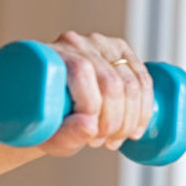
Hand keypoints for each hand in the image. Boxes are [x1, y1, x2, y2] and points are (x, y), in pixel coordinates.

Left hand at [34, 31, 156, 155]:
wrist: (46, 106)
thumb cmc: (41, 119)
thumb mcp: (45, 132)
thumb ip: (64, 134)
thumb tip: (90, 127)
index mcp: (51, 52)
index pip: (82, 70)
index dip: (92, 108)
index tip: (91, 136)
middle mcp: (77, 42)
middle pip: (110, 81)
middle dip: (113, 121)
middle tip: (101, 143)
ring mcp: (102, 45)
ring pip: (131, 84)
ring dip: (130, 120)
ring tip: (113, 140)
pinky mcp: (122, 54)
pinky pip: (144, 81)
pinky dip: (144, 109)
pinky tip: (134, 130)